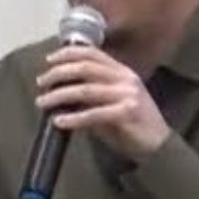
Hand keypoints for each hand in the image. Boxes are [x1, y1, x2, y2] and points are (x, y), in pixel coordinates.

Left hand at [36, 45, 170, 159]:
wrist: (156, 144)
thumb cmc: (129, 123)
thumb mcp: (109, 102)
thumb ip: (89, 95)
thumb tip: (59, 91)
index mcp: (121, 71)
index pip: (93, 54)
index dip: (68, 54)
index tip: (49, 59)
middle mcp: (125, 78)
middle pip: (85, 68)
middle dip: (58, 73)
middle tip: (41, 82)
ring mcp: (128, 94)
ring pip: (85, 90)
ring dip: (59, 95)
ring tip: (42, 102)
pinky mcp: (128, 113)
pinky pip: (94, 114)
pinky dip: (73, 118)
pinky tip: (58, 121)